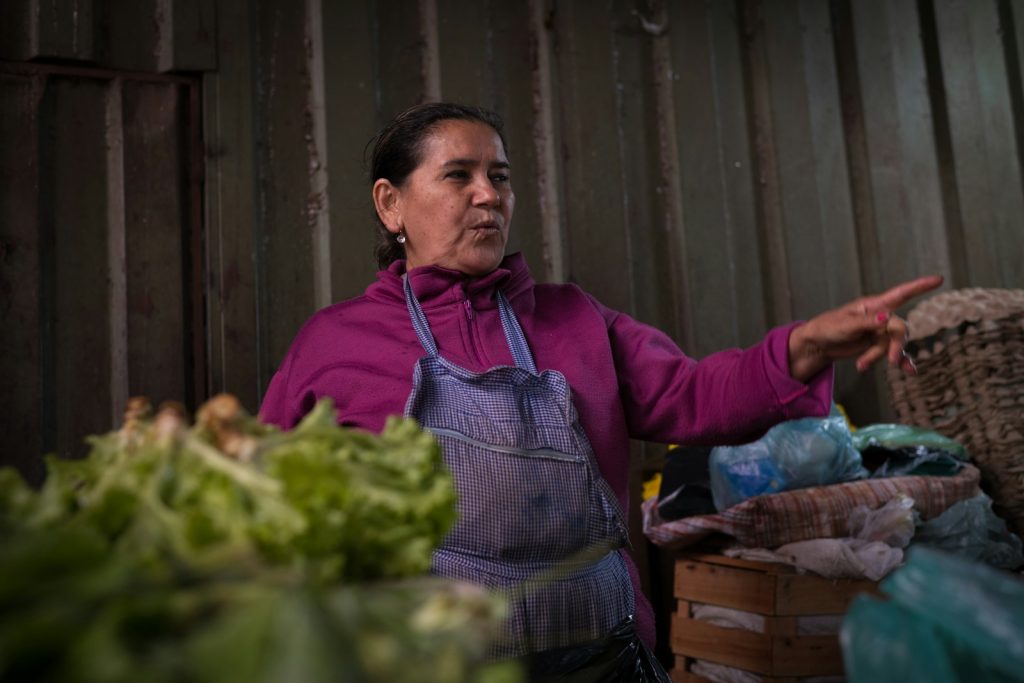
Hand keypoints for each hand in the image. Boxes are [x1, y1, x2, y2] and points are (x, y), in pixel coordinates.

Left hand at [787, 275, 943, 381]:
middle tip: (891, 361)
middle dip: (896, 345)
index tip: (939, 279)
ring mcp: (881, 332)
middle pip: (899, 329)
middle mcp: (881, 317)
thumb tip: (887, 317)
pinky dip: (902, 362)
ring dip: (880, 356)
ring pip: (893, 344)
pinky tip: (911, 372)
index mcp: (873, 305)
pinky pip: (895, 353)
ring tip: (862, 365)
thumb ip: (867, 322)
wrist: (818, 344)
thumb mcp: (845, 325)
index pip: (901, 294)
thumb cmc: (828, 328)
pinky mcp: (878, 345)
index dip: (920, 286)